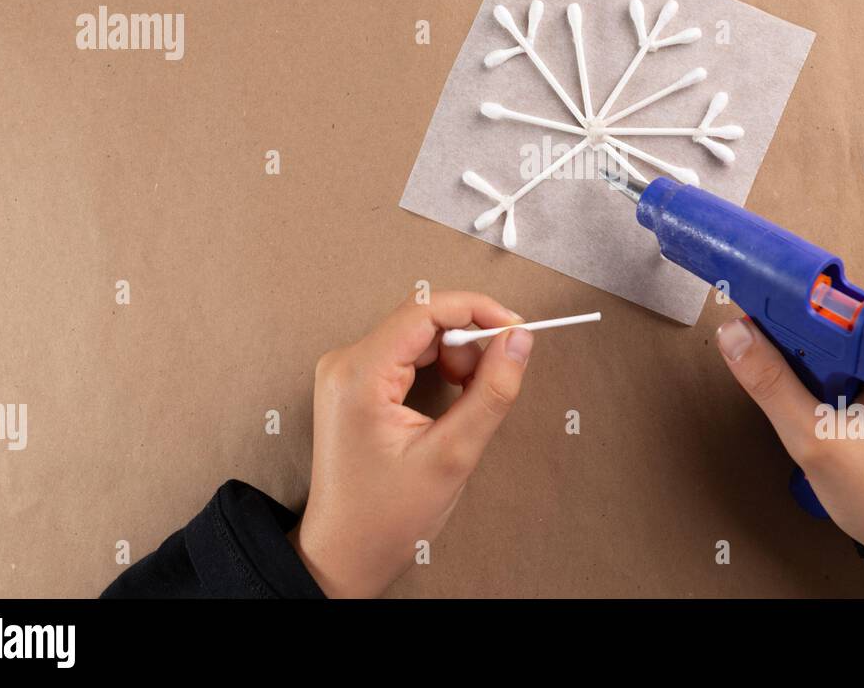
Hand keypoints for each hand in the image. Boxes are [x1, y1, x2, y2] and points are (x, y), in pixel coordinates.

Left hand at [288, 291, 532, 596]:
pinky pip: (406, 353)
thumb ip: (491, 391)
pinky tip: (450, 398)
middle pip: (422, 320)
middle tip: (493, 381)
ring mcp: (347, 372)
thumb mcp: (452, 455)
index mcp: (359, 374)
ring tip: (468, 399)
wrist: (345, 554)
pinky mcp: (355, 383)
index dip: (478, 310)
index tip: (517, 329)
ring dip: (455, 357)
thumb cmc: (385, 517)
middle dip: (468, 343)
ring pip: (418, 335)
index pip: (425, 309)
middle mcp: (345, 362)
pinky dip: (438, 367)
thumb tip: (518, 341)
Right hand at [716, 317, 863, 597]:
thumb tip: (734, 335)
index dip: (788, 317)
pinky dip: (839, 387)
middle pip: (840, 325)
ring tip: (817, 416)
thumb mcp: (817, 439)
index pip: (835, 306)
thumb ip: (770, 383)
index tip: (755, 329)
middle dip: (806, 354)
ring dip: (820, 375)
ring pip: (848, 349)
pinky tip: (832, 419)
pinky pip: (863, 368)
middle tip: (790, 392)